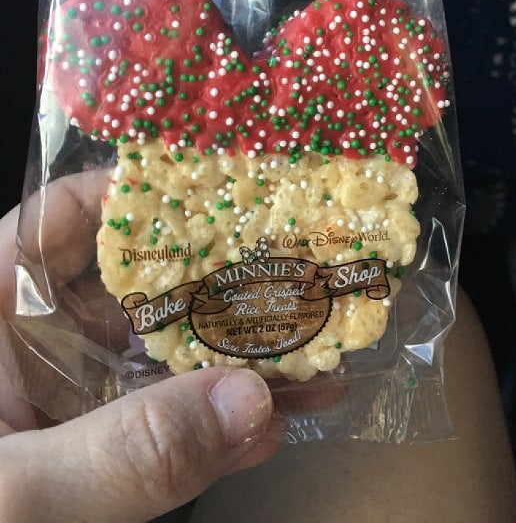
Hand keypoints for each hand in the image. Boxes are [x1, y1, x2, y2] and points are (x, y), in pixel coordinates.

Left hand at [0, 174, 279, 522]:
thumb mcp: (12, 498)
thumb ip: (120, 454)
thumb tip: (250, 404)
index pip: (67, 216)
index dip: (144, 191)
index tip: (231, 189)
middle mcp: (35, 340)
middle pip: (138, 278)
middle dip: (222, 274)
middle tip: (303, 266)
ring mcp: (71, 397)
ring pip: (165, 351)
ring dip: (240, 350)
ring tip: (318, 341)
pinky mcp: (96, 450)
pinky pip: (170, 419)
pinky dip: (226, 418)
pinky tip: (287, 416)